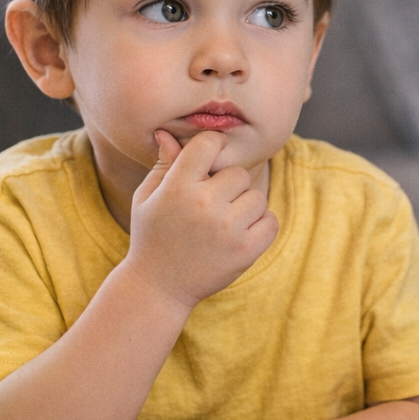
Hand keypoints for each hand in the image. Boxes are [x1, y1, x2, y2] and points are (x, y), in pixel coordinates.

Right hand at [123, 130, 278, 308]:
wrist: (158, 286)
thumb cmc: (152, 235)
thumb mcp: (147, 197)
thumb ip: (164, 164)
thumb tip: (167, 132)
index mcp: (178, 186)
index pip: (210, 143)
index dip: (214, 147)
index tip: (211, 161)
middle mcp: (204, 204)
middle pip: (238, 173)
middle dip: (228, 185)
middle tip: (211, 204)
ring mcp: (227, 229)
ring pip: (257, 197)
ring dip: (245, 207)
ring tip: (223, 222)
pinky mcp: (245, 250)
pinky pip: (271, 221)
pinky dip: (260, 226)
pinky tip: (239, 233)